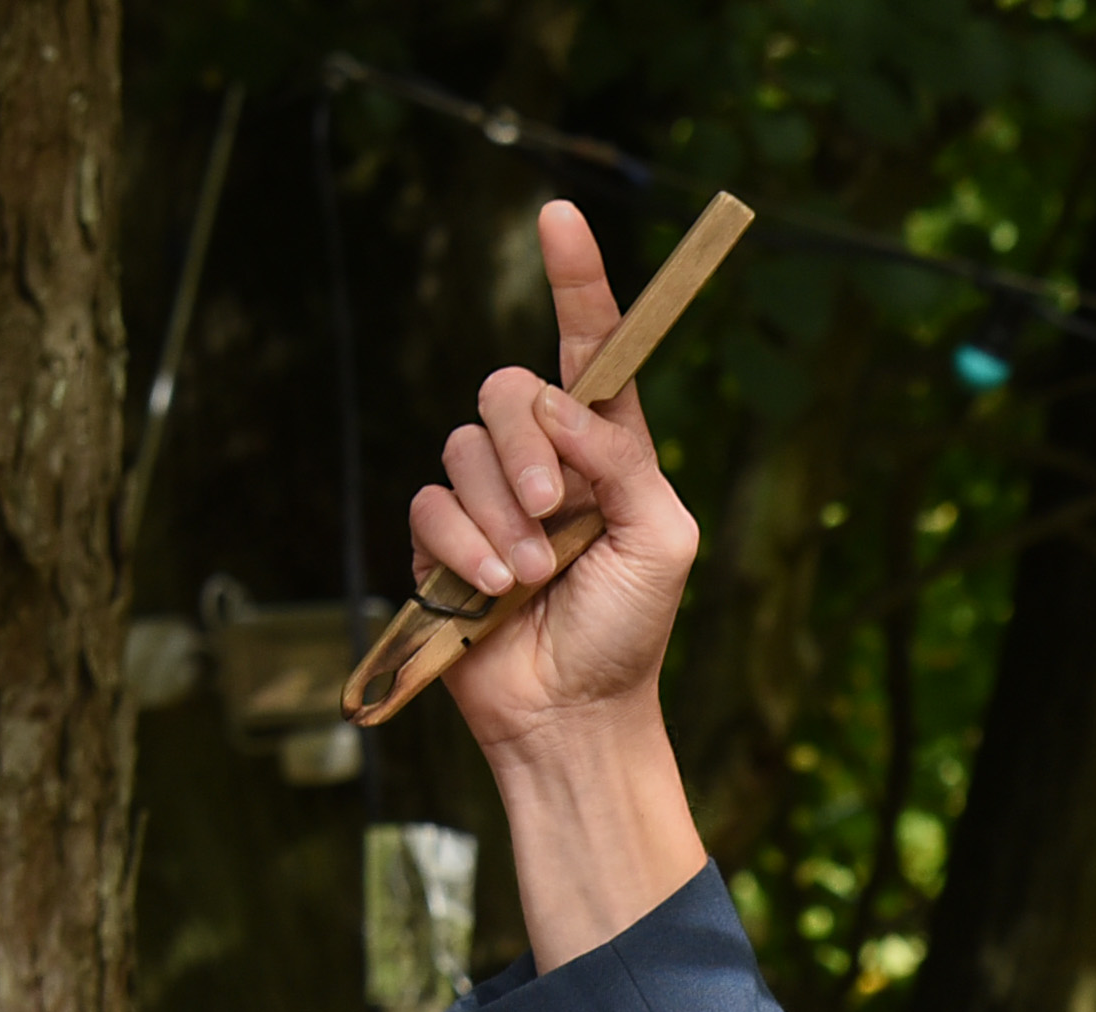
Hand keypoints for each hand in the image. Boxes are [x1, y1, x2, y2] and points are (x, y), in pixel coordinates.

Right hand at [403, 200, 702, 755]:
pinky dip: (463, 546)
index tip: (559, 216)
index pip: (590, 349)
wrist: (578, 710)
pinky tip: (492, 589)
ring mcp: (488, 495)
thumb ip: (624, 463)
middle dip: (528, 447)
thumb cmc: (632, 628)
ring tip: (532, 576)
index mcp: (607, 448)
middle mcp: (544, 459)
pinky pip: (431, 504)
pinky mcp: (441, 536)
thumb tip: (559, 403)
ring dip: (503, 516)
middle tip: (555, 510)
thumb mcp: (663, 541)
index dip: (577, 281)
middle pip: (509, 390)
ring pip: (465, 448)